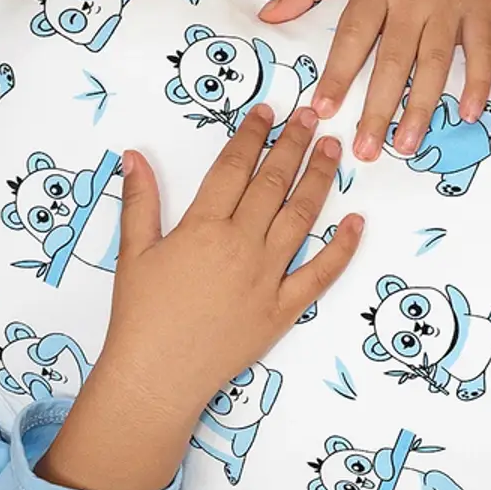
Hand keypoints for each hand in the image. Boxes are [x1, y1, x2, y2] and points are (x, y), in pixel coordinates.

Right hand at [94, 108, 360, 418]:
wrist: (156, 378)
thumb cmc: (140, 317)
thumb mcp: (132, 253)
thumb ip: (139, 201)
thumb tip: (135, 155)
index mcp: (202, 227)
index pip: (234, 167)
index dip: (254, 134)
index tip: (270, 111)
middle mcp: (241, 245)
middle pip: (274, 183)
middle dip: (294, 144)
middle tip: (313, 115)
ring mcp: (267, 277)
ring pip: (302, 216)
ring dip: (320, 179)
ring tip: (333, 150)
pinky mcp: (283, 308)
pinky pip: (321, 273)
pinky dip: (342, 247)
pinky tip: (357, 222)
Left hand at [259, 0, 490, 158]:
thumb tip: (266, 16)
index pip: (353, 36)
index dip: (339, 74)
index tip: (323, 110)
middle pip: (394, 60)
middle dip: (379, 108)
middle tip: (365, 151)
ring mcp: (449, 5)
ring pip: (435, 63)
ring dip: (422, 107)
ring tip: (405, 146)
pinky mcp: (479, 8)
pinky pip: (480, 50)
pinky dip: (477, 82)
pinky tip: (468, 114)